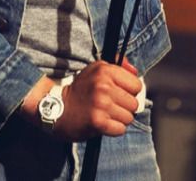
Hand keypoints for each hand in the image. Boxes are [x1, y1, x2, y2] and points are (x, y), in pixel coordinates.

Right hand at [19, 59, 141, 140]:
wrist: (59, 107)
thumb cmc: (80, 89)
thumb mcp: (96, 69)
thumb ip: (118, 67)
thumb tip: (135, 71)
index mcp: (105, 70)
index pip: (136, 85)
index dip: (131, 91)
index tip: (121, 93)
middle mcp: (104, 86)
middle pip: (134, 103)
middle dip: (125, 107)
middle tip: (112, 106)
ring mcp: (101, 104)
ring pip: (129, 118)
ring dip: (120, 119)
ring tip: (107, 114)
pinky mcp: (98, 122)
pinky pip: (120, 129)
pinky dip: (114, 129)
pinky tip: (104, 123)